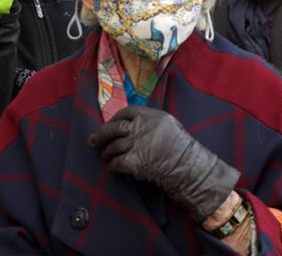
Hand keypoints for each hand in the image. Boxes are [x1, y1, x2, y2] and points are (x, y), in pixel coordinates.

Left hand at [88, 106, 239, 221]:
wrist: (188, 166)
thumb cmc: (181, 146)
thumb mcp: (168, 124)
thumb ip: (150, 121)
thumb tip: (130, 123)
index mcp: (150, 115)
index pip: (126, 112)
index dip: (114, 119)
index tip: (109, 124)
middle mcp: (141, 127)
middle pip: (113, 128)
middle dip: (101, 135)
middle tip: (93, 141)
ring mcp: (137, 144)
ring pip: (113, 147)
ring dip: (106, 153)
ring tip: (105, 157)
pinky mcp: (134, 161)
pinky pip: (117, 162)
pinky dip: (113, 166)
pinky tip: (112, 168)